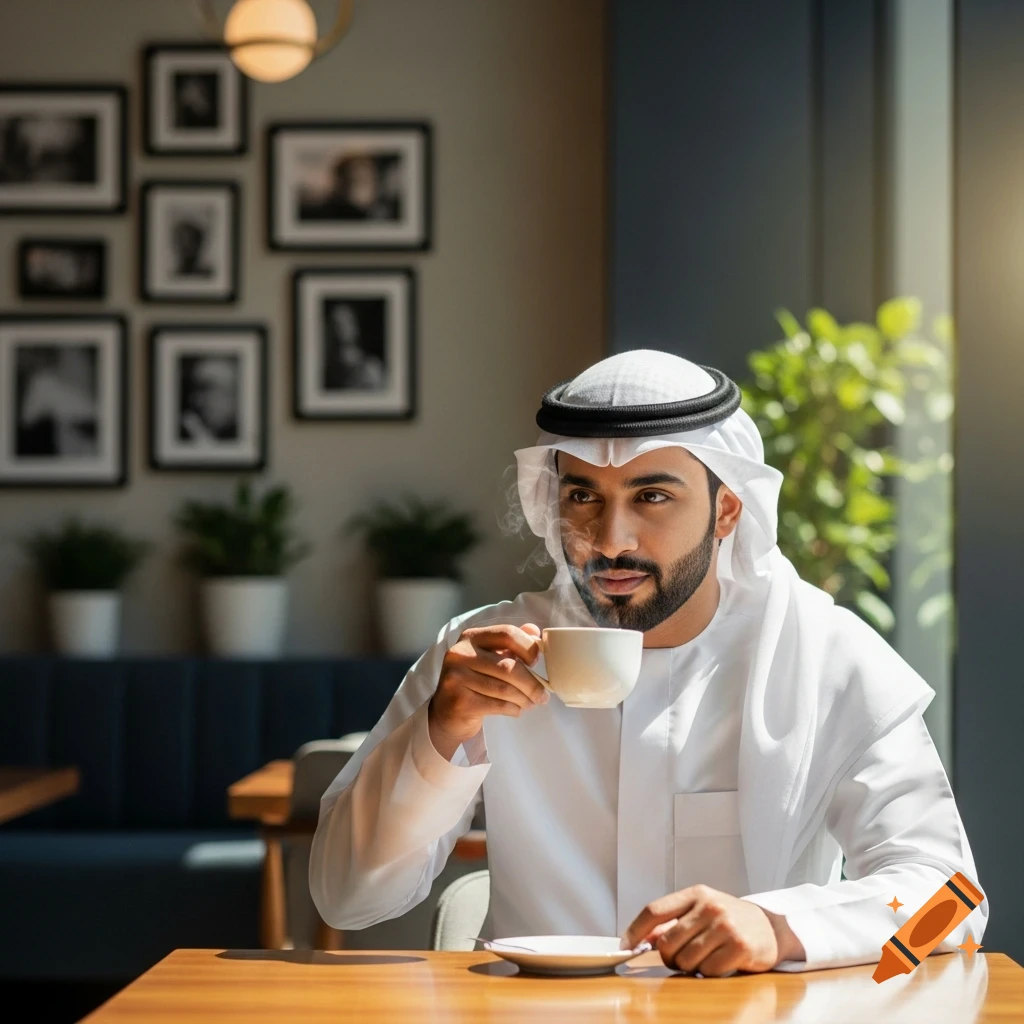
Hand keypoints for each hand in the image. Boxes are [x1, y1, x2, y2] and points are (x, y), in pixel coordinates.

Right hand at [428, 623, 547, 759]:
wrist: (447, 713)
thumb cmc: (474, 681)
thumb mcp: (489, 657)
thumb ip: (510, 642)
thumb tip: (535, 631)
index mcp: (471, 637)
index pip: (507, 633)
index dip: (528, 647)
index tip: (536, 661)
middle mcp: (460, 653)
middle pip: (508, 666)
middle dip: (531, 683)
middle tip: (543, 695)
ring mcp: (457, 677)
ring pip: (504, 689)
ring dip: (524, 699)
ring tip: (531, 703)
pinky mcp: (459, 701)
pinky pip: (497, 705)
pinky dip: (513, 709)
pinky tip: (516, 710)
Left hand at [620, 885, 804, 975]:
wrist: (770, 927)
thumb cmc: (728, 919)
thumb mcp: (700, 910)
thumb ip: (672, 920)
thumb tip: (641, 938)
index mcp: (695, 894)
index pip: (654, 910)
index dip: (635, 930)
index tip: (625, 945)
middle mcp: (709, 907)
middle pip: (667, 942)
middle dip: (668, 957)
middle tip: (679, 959)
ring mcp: (725, 926)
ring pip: (686, 960)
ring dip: (689, 967)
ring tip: (702, 960)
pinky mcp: (740, 946)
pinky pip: (709, 971)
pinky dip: (709, 973)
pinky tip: (719, 963)